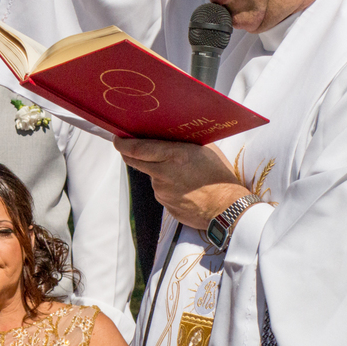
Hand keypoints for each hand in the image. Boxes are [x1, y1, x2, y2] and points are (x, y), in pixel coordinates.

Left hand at [113, 138, 250, 229]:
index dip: (123, 143)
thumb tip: (168, 135)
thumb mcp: (205, 150)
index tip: (117, 139)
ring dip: (158, 173)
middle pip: (135, 162)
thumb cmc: (220, 177)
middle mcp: (163, 173)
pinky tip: (185, 188)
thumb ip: (183, 142)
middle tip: (128, 148)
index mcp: (174, 156)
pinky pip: (162, 192)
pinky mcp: (166, 205)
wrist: (229, 209)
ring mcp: (162, 191)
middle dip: (129, 154)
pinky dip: (168, 188)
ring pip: (151, 177)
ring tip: (181, 174)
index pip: (137, 148)